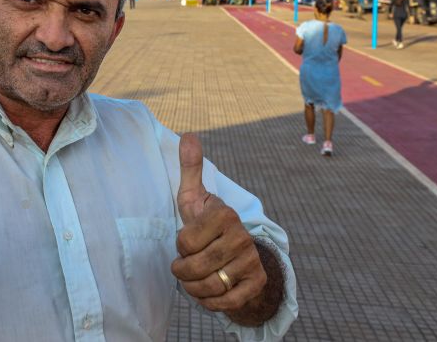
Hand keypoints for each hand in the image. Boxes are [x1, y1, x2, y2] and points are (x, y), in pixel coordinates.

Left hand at [171, 133, 266, 314]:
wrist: (237, 255)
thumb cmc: (207, 224)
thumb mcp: (194, 197)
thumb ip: (190, 168)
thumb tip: (189, 134)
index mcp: (224, 214)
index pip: (185, 241)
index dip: (180, 245)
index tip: (188, 240)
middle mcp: (241, 236)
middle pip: (194, 267)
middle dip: (182, 271)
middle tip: (184, 265)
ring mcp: (251, 260)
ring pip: (208, 287)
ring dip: (193, 288)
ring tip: (193, 279)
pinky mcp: (256, 283)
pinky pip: (225, 302)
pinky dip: (210, 302)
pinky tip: (208, 292)